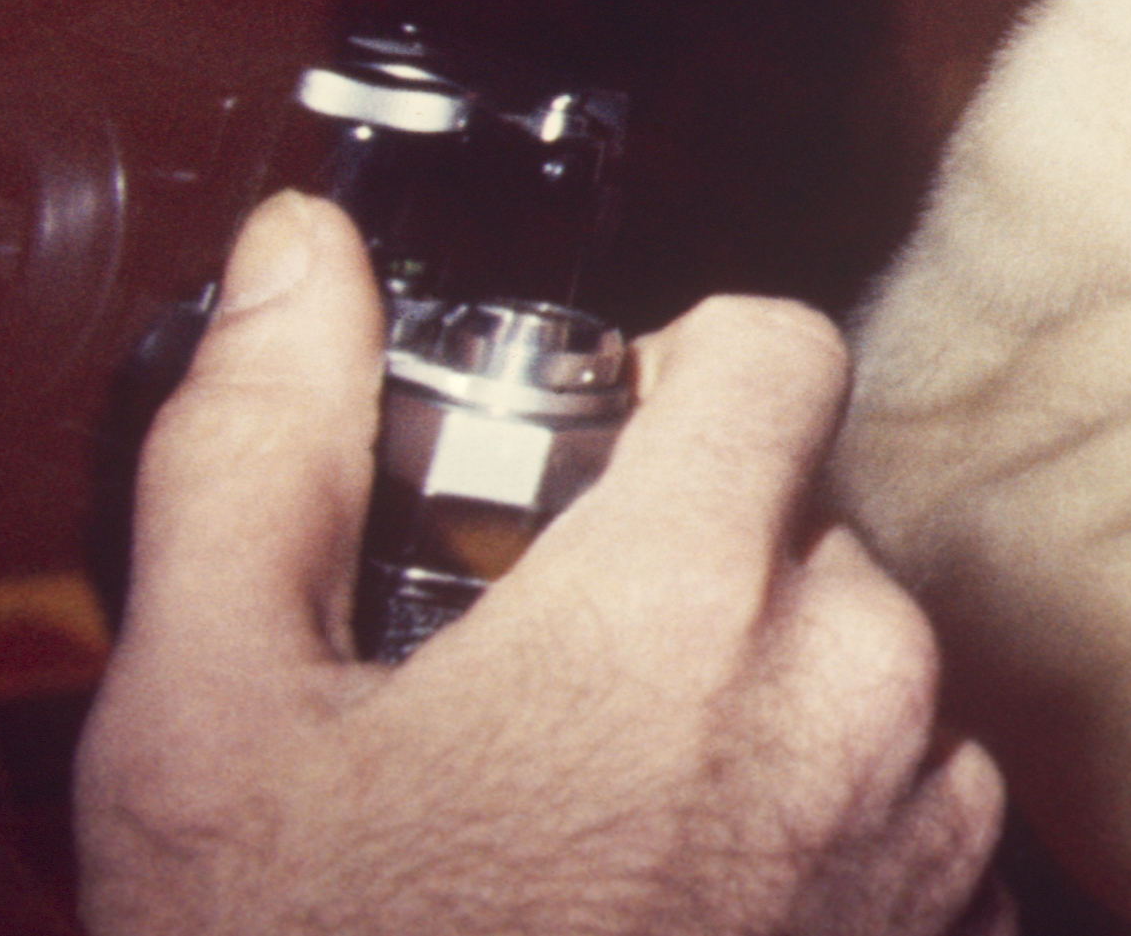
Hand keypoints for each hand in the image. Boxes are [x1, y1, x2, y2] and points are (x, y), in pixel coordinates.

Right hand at [79, 193, 1001, 935]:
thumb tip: (294, 259)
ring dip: (771, 698)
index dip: (678, 369)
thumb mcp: (209, 728)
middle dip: (699, 560)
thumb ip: (258, 451)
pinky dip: (828, 830)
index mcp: (680, 606)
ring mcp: (917, 842)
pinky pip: (921, 816)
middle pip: (815, 521)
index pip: (776, 346)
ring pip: (878, 669)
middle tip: (547, 673)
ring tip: (602, 811)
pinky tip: (677, 903)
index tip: (596, 443)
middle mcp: (847, 701)